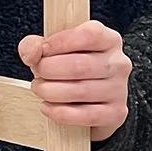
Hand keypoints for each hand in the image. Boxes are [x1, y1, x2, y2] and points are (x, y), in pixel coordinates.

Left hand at [17, 20, 130, 140]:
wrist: (88, 101)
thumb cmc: (69, 69)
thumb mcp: (53, 49)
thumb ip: (35, 45)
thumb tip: (32, 52)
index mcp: (108, 39)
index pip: (88, 35)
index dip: (59, 42)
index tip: (41, 51)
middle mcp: (118, 63)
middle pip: (79, 65)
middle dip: (48, 70)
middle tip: (37, 73)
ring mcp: (119, 89)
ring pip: (79, 91)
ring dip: (49, 91)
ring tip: (40, 89)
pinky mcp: (115, 113)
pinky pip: (85, 115)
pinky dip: (59, 112)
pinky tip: (47, 107)